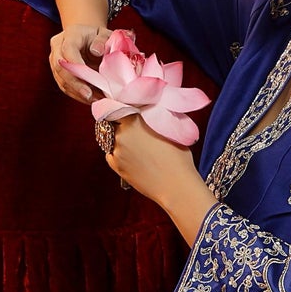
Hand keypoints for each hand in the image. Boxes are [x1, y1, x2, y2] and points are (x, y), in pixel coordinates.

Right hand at [49, 23, 109, 101]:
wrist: (86, 37)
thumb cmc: (98, 36)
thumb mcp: (105, 33)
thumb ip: (103, 40)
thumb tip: (96, 52)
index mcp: (71, 35)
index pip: (68, 49)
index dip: (77, 65)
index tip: (89, 77)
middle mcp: (58, 47)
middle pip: (60, 67)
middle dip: (75, 83)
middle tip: (89, 96)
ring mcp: (55, 61)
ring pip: (61, 80)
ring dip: (78, 93)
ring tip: (96, 100)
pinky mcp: (58, 73)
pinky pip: (65, 86)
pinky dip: (78, 95)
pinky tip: (91, 100)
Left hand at [105, 115, 215, 239]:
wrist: (176, 186)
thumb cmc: (179, 159)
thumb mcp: (171, 130)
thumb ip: (155, 117)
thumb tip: (150, 109)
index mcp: (135, 119)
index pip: (118, 105)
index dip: (122, 108)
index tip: (128, 111)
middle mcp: (122, 133)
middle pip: (112, 121)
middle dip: (120, 123)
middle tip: (134, 130)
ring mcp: (116, 149)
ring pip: (111, 138)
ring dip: (119, 139)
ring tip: (137, 147)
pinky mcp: (115, 165)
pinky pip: (111, 153)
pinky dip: (118, 153)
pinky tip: (135, 159)